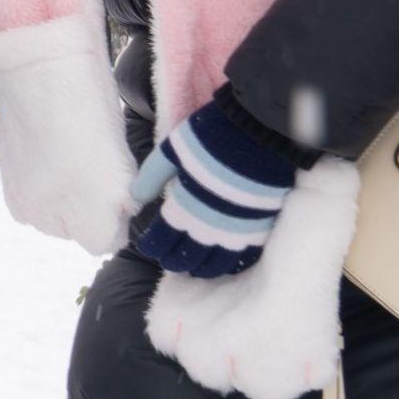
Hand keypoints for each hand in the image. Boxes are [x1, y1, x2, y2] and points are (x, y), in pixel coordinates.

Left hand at [128, 92, 299, 277]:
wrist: (263, 130)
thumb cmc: (212, 135)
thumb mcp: (172, 149)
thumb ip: (152, 176)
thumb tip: (135, 200)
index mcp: (186, 206)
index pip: (164, 238)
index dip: (154, 246)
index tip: (147, 248)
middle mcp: (211, 225)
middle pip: (189, 256)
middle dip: (175, 261)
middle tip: (167, 262)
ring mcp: (239, 229)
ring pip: (218, 262)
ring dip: (203, 268)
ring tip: (194, 268)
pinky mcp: (263, 225)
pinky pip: (245, 256)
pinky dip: (232, 263)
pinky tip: (225, 262)